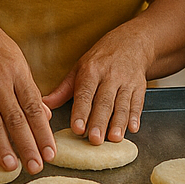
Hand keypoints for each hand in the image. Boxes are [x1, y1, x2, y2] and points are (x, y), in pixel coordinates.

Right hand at [0, 15, 55, 173]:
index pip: (34, 108)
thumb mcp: (18, 62)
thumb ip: (31, 90)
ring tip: (10, 166)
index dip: (43, 132)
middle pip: (14, 118)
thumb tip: (45, 116)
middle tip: (35, 167)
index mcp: (17, 73)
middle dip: (26, 145)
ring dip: (0, 145)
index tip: (51, 153)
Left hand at [43, 29, 151, 145]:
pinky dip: (136, 116)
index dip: (81, 111)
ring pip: (122, 104)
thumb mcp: (80, 68)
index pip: (84, 93)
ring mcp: (127, 82)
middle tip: (94, 139)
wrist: (132, 43)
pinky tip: (133, 128)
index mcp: (91, 71)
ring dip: (118, 122)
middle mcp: (110, 76)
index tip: (77, 128)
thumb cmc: (101, 59)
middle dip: (99, 121)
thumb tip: (44, 104)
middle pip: (104, 102)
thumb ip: (63, 89)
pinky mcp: (140, 87)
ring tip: (114, 138)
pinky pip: (138, 103)